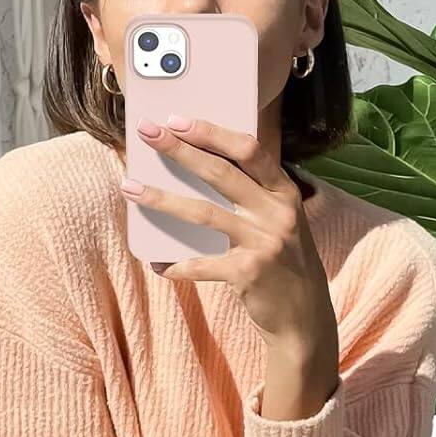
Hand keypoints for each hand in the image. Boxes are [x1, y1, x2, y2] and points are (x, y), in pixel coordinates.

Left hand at [121, 115, 337, 357]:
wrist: (304, 315)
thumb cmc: (284, 261)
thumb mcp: (280, 220)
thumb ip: (253, 195)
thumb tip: (198, 166)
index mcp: (285, 192)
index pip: (249, 150)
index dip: (212, 133)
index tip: (178, 120)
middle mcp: (278, 213)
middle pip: (221, 173)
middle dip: (180, 150)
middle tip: (148, 132)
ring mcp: (264, 242)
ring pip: (203, 213)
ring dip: (162, 199)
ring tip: (130, 188)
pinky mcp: (248, 273)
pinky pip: (200, 264)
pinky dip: (176, 264)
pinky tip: (157, 263)